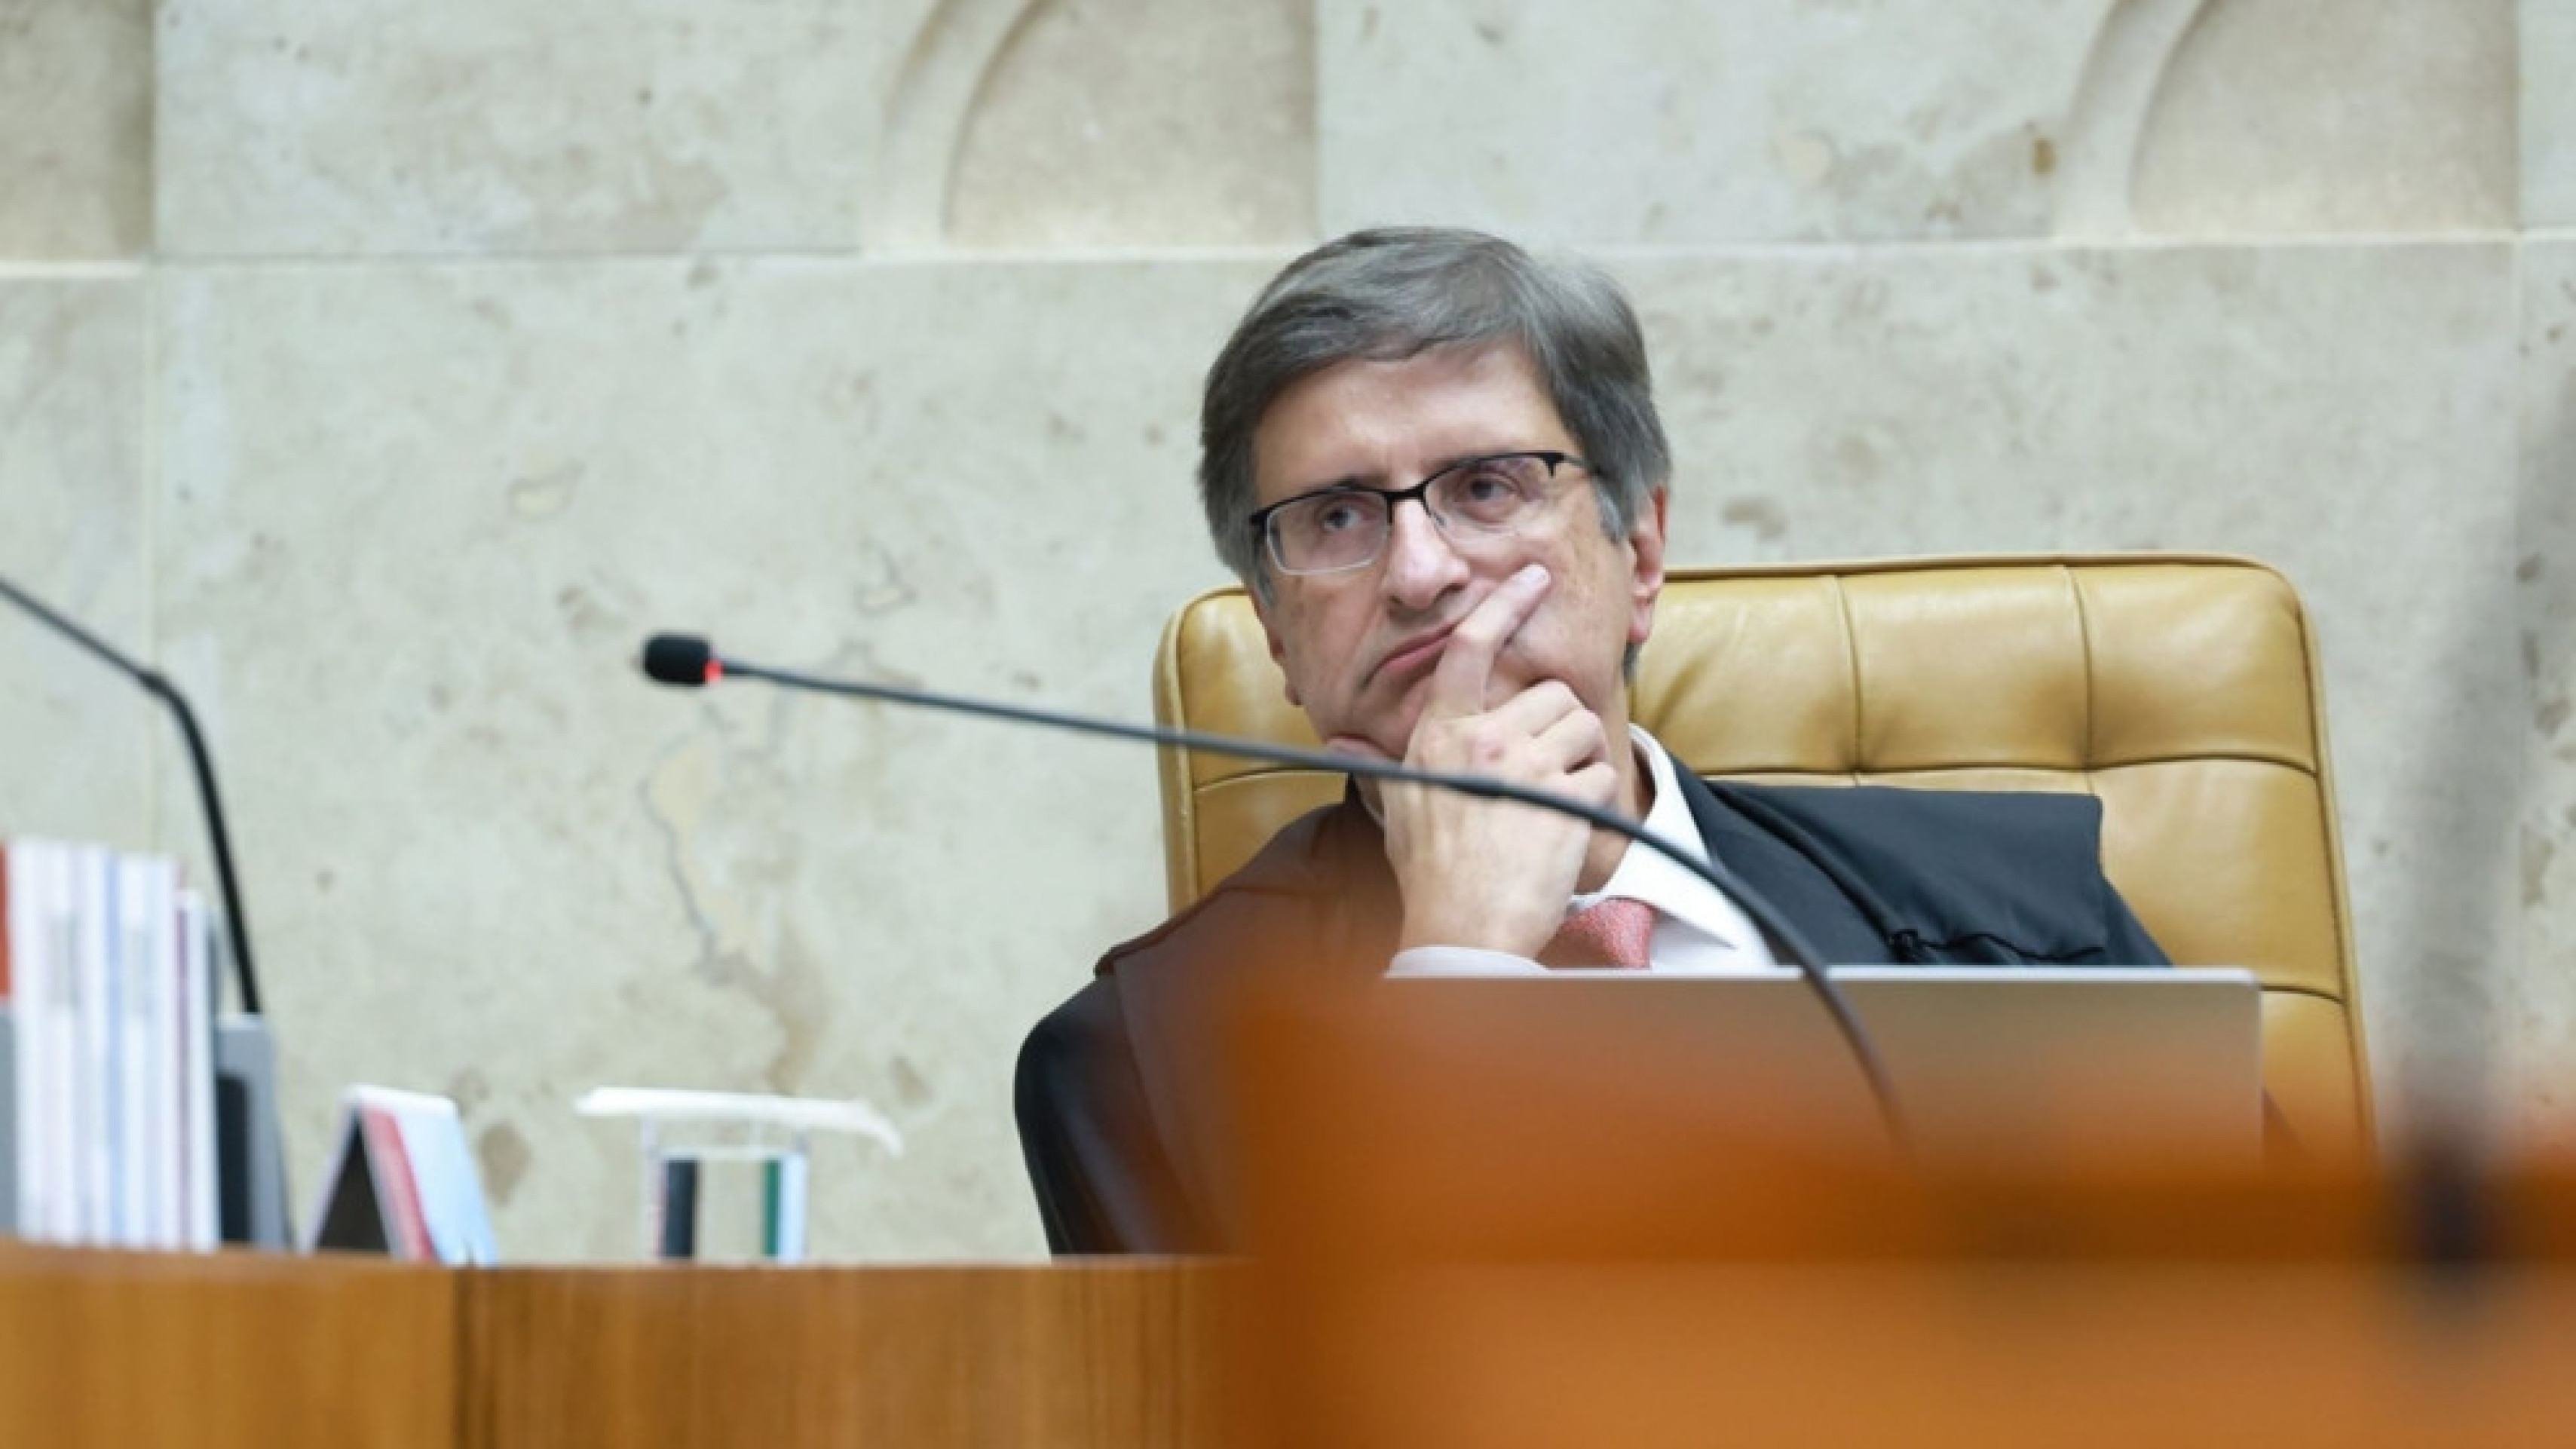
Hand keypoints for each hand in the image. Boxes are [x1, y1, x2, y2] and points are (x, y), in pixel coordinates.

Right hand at [1335, 564, 1617, 956]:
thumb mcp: (1396, 809)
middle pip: (1551, 694)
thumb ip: (1381, 764)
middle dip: (1557, 727)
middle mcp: (1482, 741)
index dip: (1503, 605)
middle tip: (1542, 771)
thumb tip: (1342, 740)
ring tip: (1556, 799)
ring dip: (1581, 758)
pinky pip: (1602, 774)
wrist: (1462, 932)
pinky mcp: (1565, 798)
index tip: (1532, 578)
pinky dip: (1596, 800)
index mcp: (1438, 736)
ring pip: (1584, 726)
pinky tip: (1567, 828)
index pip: (1468, 650)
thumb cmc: (1429, 876)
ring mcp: (1526, 768)